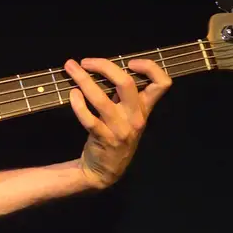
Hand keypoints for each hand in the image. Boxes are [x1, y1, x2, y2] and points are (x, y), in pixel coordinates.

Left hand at [64, 56, 171, 188]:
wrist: (106, 171)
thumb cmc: (116, 136)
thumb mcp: (129, 117)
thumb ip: (125, 96)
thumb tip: (106, 68)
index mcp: (144, 109)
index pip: (162, 84)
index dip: (150, 67)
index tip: (130, 62)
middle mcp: (136, 118)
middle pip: (126, 83)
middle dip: (104, 66)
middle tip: (86, 61)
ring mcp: (120, 129)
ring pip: (101, 98)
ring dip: (83, 80)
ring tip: (70, 69)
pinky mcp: (103, 138)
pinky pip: (88, 118)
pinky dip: (78, 103)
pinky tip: (72, 94)